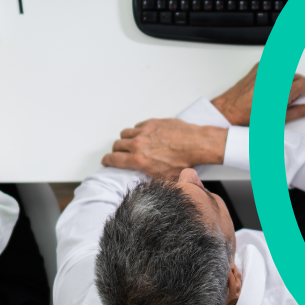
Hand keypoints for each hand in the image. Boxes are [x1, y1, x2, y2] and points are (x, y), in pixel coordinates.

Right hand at [104, 120, 226, 178]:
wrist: (197, 144)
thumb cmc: (184, 161)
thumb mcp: (164, 178)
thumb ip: (149, 178)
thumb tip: (144, 182)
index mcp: (138, 159)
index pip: (112, 159)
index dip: (107, 161)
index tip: (107, 161)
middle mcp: (138, 144)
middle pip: (117, 145)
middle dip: (117, 150)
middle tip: (122, 153)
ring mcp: (145, 131)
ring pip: (125, 133)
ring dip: (126, 139)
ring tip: (133, 143)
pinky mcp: (152, 122)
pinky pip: (138, 125)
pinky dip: (139, 130)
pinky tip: (146, 136)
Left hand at [211, 64, 304, 125]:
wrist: (228, 111)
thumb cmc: (249, 118)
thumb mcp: (278, 120)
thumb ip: (299, 112)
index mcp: (282, 91)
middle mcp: (275, 78)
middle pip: (297, 76)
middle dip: (301, 83)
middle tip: (300, 94)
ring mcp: (266, 71)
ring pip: (287, 69)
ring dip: (290, 77)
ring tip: (286, 89)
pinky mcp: (258, 68)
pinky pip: (274, 64)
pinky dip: (279, 71)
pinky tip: (276, 81)